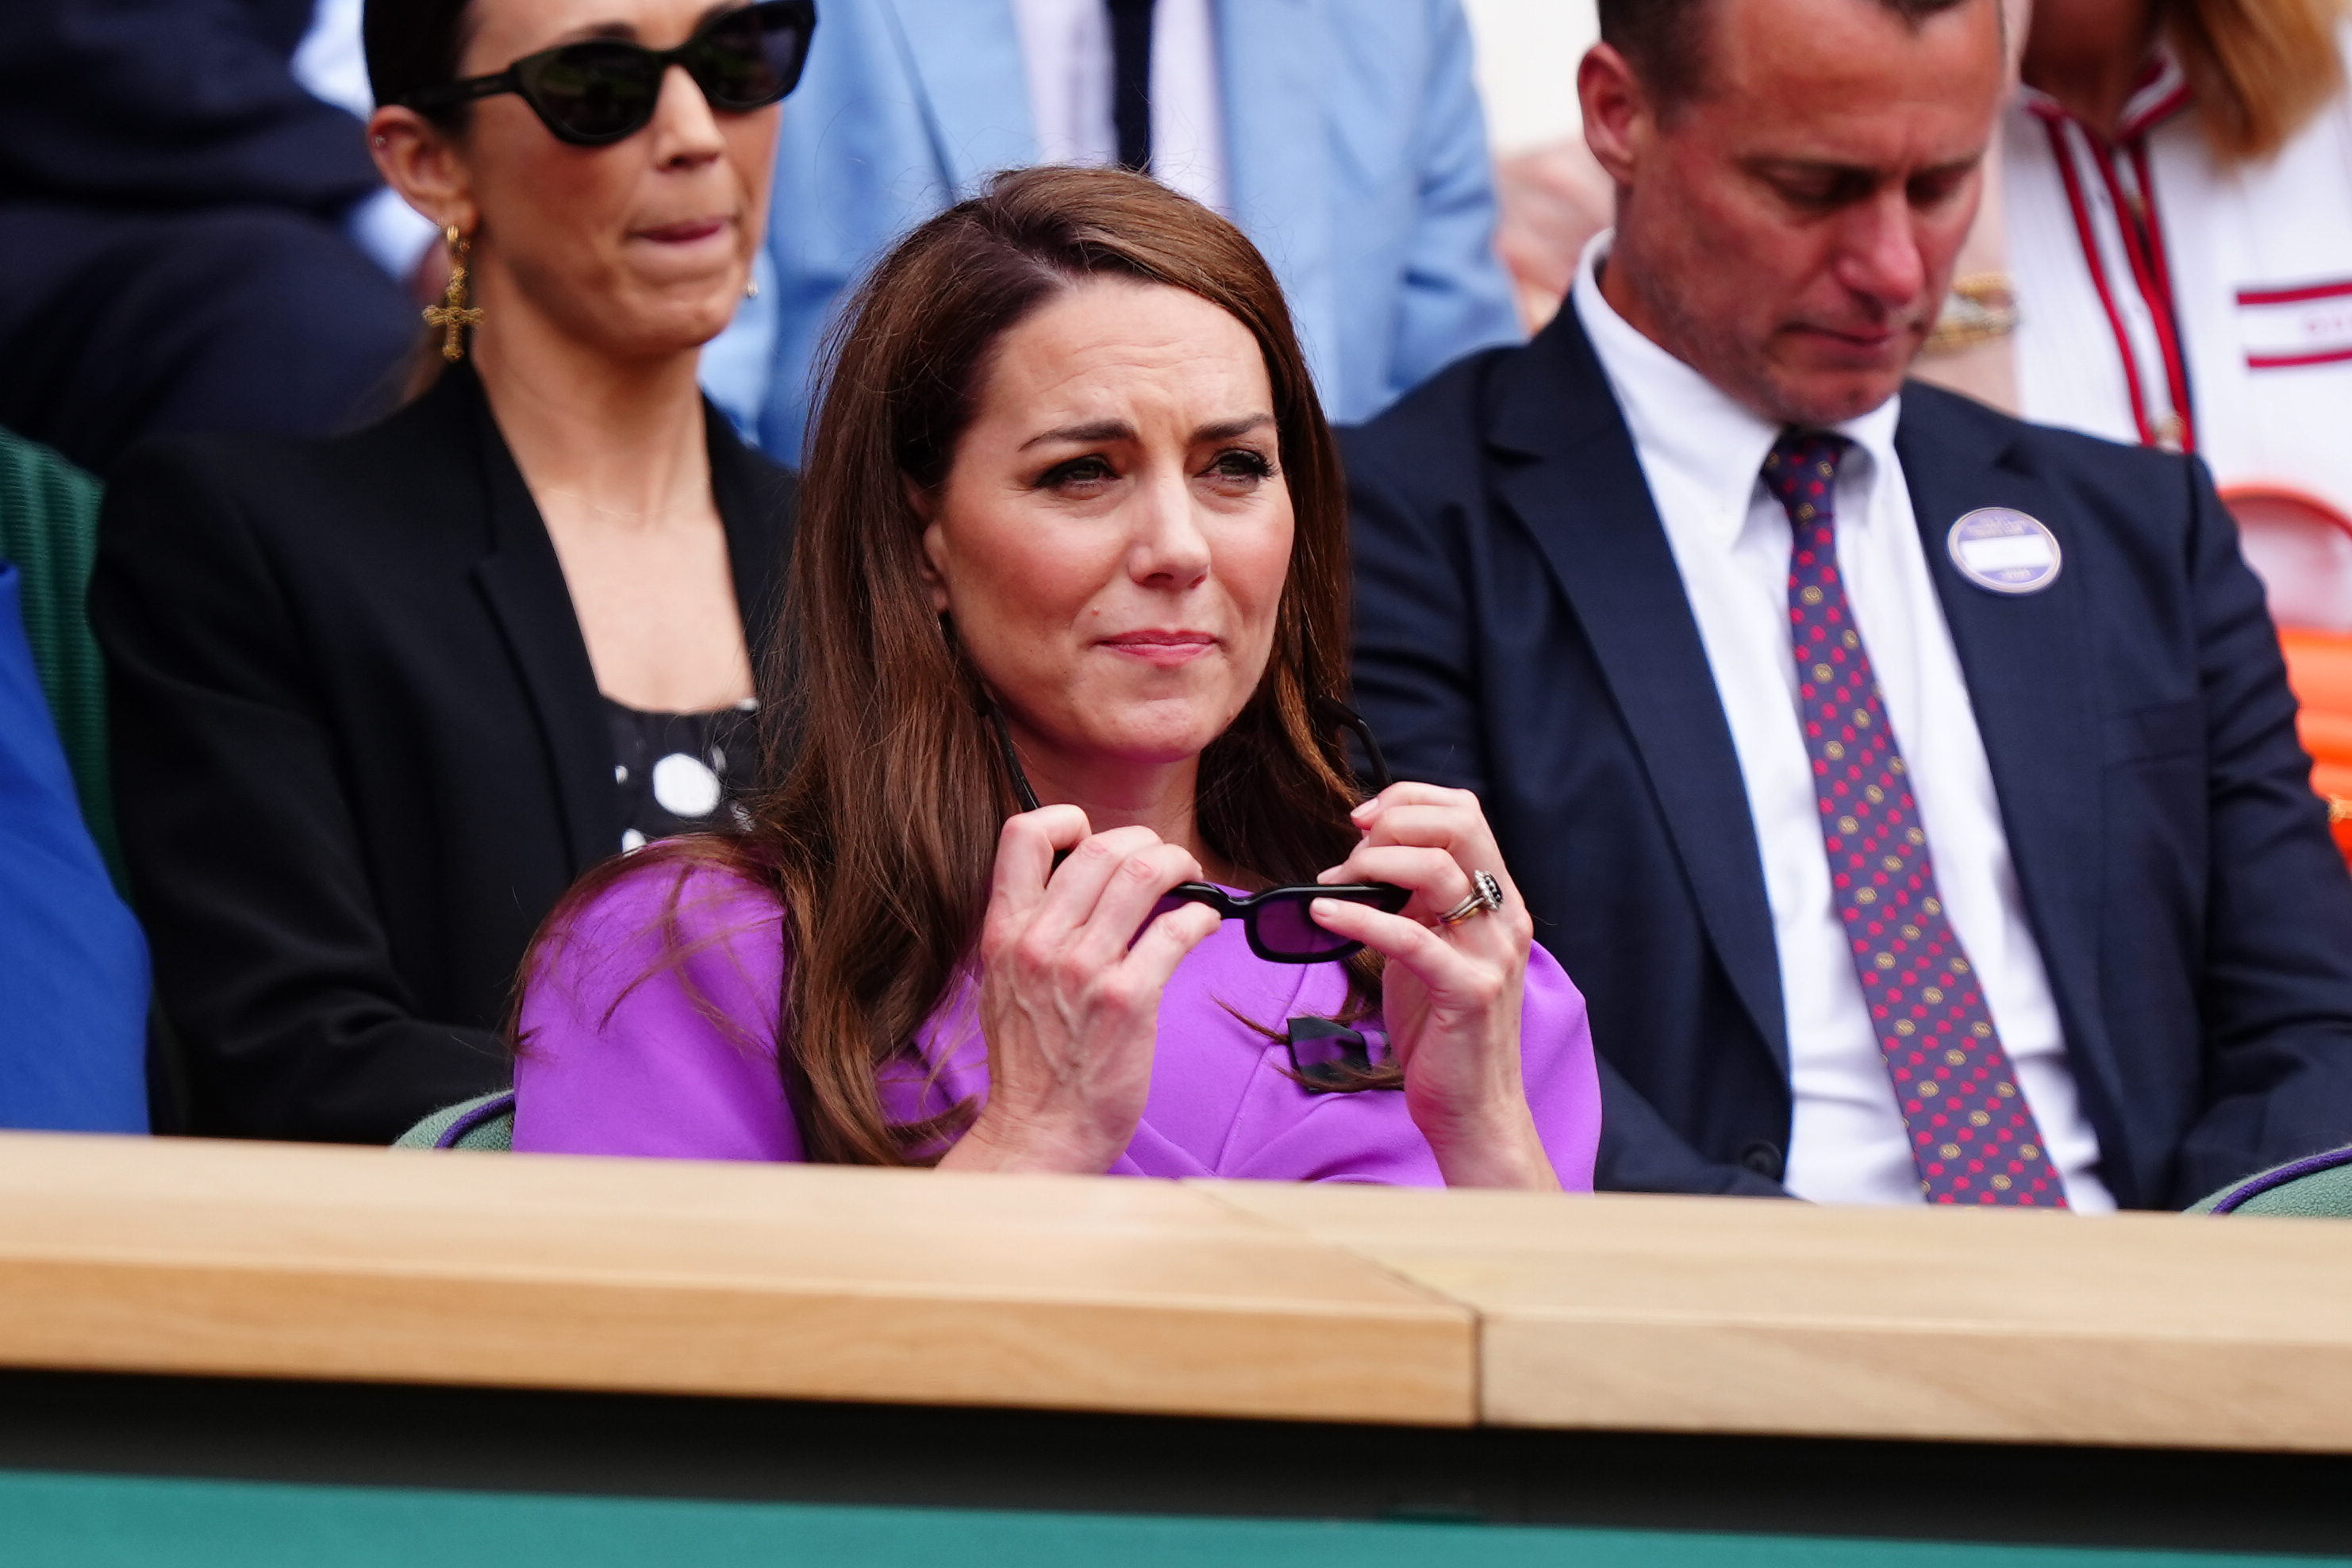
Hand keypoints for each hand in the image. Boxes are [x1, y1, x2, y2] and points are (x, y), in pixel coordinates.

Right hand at [939, 808, 1222, 1174]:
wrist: (1039, 1132)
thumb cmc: (1031, 1063)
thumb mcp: (1004, 982)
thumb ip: (1032, 930)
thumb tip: (1084, 885)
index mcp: (1003, 931)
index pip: (1023, 833)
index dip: (1067, 819)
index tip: (1094, 840)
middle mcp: (1038, 941)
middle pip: (1100, 845)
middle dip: (1145, 842)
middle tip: (1165, 864)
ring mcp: (1083, 969)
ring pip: (1142, 872)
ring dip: (1180, 864)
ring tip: (1192, 880)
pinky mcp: (1127, 999)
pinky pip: (1178, 929)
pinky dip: (1203, 916)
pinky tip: (1206, 926)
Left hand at [1310, 784, 1558, 1190]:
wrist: (1472, 1108)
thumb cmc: (1443, 1031)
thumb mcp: (1431, 951)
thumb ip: (1416, 905)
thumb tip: (1364, 862)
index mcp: (1498, 900)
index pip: (1465, 812)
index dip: (1409, 800)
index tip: (1362, 819)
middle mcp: (1504, 917)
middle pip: (1459, 823)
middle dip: (1393, 820)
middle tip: (1349, 848)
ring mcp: (1491, 953)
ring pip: (1437, 868)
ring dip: (1372, 863)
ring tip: (1332, 883)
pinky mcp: (1467, 990)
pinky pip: (1409, 936)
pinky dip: (1358, 915)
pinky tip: (1323, 913)